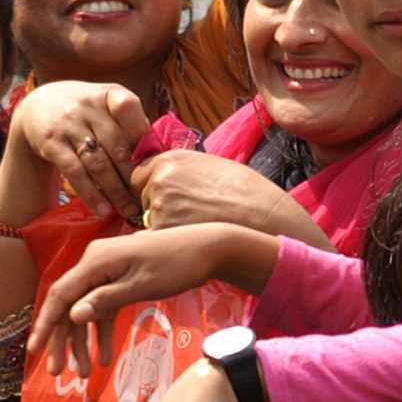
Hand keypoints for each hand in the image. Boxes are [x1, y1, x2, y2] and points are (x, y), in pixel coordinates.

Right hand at [9, 81, 149, 218]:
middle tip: (147, 198)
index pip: (128, 106)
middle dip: (134, 176)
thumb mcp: (107, 104)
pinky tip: (104, 209)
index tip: (154, 158)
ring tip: (129, 210)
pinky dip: (91, 194)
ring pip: (97, 163)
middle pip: (117, 146)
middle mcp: (88, 106)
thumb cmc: (87, 111)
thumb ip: (132, 123)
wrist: (39, 106)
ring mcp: (68, 125)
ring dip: (116, 191)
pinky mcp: (52, 144)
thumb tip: (160, 154)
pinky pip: (75, 173)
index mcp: (109, 94)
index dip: (141, 132)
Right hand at [26, 224, 240, 376]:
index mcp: (96, 261)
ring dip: (84, 341)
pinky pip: (104, 307)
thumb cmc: (177, 265)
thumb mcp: (142, 285)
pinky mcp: (121, 277)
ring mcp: (108, 270)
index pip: (60, 295)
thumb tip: (73, 315)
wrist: (208, 248)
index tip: (34, 351)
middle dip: (63, 341)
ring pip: (86, 309)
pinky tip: (106, 358)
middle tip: (57, 373)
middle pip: (70, 305)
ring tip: (84, 374)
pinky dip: (104, 331)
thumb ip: (106, 299)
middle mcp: (95, 262)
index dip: (45, 324)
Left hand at [133, 150, 309, 236]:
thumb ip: (182, 170)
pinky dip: (170, 242)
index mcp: (170, 159)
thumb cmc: (246, 191)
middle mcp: (159, 179)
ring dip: (165, 225)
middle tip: (189, 214)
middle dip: (158, 207)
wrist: (262, 216)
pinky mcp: (163, 232)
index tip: (171, 198)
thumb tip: (166, 177)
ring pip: (149, 220)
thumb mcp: (211, 164)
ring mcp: (159, 207)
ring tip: (197, 226)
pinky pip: (156, 239)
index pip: (139, 175)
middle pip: (144, 198)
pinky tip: (194, 239)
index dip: (152, 188)